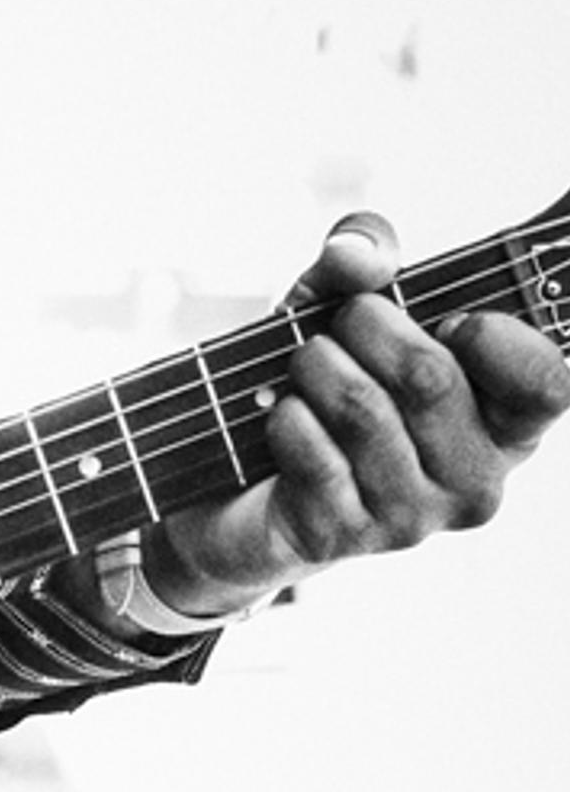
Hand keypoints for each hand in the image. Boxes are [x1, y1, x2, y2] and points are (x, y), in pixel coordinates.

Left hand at [146, 209, 569, 618]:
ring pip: (361, 409)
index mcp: (510, 424)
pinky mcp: (343, 537)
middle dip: (365, 324)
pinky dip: (283, 414)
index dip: (491, 335)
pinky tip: (284, 419)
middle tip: (341, 326)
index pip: (548, 383)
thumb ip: (365, 254)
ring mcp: (413, 518)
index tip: (448, 320)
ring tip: (306, 367)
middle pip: (430, 378)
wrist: (250, 486)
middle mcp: (477, 480)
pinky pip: (310, 448)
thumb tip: (357, 257)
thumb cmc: (329, 380)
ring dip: (315, 365)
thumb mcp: (347, 301)